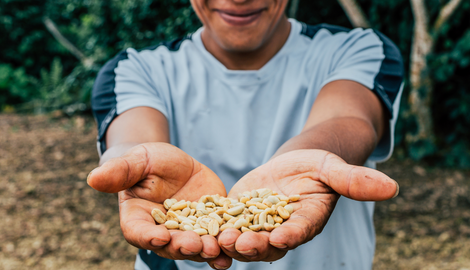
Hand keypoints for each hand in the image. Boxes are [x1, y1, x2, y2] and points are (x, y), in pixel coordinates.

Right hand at [87, 142, 231, 268]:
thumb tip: (92, 178)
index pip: (138, 232)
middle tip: (195, 246)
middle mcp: (162, 232)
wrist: (173, 163)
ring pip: (195, 247)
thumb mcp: (136, 161)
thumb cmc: (147, 161)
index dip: (148, 236)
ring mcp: (188, 231)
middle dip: (182, 247)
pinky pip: (216, 237)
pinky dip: (225, 245)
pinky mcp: (210, 225)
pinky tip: (236, 248)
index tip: (159, 236)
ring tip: (217, 251)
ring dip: (206, 252)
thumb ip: (119, 172)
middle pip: (170, 246)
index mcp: (138, 219)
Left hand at [218, 149, 397, 261]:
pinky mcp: (236, 215)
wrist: (291, 164)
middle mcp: (281, 230)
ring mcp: (256, 225)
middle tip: (239, 243)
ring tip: (217, 238)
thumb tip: (394, 187)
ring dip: (230, 242)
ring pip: (242, 238)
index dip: (292, 235)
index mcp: (306, 221)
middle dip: (254, 245)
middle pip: (267, 243)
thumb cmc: (317, 164)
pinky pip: (223, 224)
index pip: (300, 231)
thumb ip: (356, 180)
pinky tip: (196, 229)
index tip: (283, 237)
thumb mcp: (333, 167)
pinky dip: (212, 229)